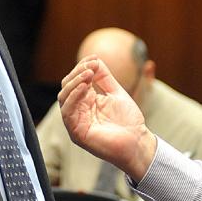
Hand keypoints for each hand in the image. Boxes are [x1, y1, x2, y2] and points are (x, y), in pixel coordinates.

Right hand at [58, 55, 156, 181]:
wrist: (137, 142)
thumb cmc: (129, 121)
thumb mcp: (116, 92)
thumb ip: (104, 77)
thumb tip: (94, 59)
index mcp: (87, 100)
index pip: (76, 80)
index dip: (82, 67)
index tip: (94, 58)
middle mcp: (79, 110)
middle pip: (67, 87)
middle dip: (77, 73)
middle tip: (91, 66)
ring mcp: (76, 121)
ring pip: (64, 97)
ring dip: (74, 83)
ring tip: (88, 74)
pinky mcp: (76, 132)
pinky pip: (68, 112)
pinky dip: (74, 97)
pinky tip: (84, 87)